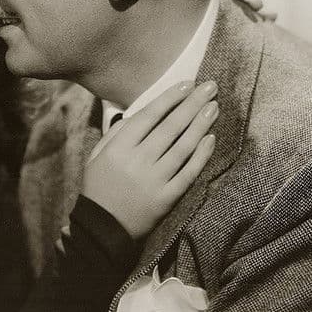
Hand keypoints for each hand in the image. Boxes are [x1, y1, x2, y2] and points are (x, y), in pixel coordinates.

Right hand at [83, 80, 218, 236]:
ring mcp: (154, 180)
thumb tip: (139, 112)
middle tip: (210, 87)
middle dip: (192, 104)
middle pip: (170, 127)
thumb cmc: (99, 187)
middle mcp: (138, 161)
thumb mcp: (97, 156)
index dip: (170, 98)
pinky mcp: (167, 198)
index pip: (149, 116)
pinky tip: (211, 138)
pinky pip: (188, 173)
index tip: (187, 84)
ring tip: (214, 107)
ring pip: (183, 147)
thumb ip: (116, 133)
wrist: (103, 227)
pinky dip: (201, 155)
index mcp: (119, 148)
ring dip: (200, 124)